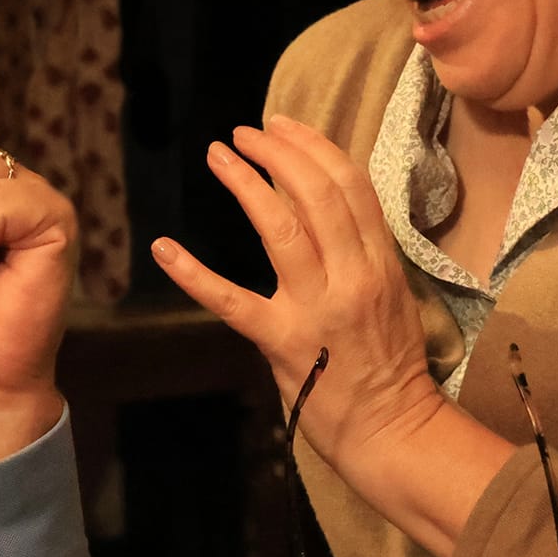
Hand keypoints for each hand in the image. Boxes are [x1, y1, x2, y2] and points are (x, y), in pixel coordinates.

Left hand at [152, 114, 443, 472]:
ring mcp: (316, 309)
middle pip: (318, 193)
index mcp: (381, 263)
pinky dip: (193, 273)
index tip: (284, 125)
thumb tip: (322, 208)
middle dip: (279, 152)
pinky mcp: (281, 342)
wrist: (393, 431)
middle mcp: (353, 277)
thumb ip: (362, 252)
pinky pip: (230, 300)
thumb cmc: (390, 365)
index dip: (314, 146)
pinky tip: (164, 248)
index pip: (351, 185)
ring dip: (246, 183)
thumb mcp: (391, 296)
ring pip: (281, 228)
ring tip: (219, 154)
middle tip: (246, 133)